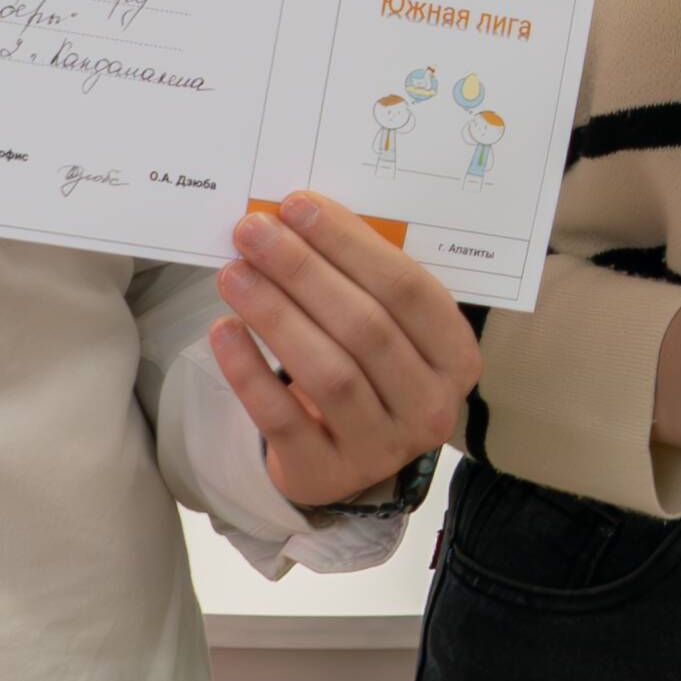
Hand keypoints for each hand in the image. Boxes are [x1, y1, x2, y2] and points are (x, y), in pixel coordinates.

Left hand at [215, 193, 475, 511]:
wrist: (347, 453)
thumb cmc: (369, 369)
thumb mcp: (389, 328)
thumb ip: (361, 279)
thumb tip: (294, 217)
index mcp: (456, 357)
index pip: (407, 289)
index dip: (349, 244)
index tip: (297, 206)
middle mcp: (430, 407)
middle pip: (365, 327)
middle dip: (302, 271)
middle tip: (253, 232)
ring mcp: (381, 449)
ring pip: (328, 372)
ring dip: (276, 314)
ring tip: (233, 273)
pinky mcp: (326, 475)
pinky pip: (283, 419)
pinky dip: (250, 373)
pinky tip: (224, 330)